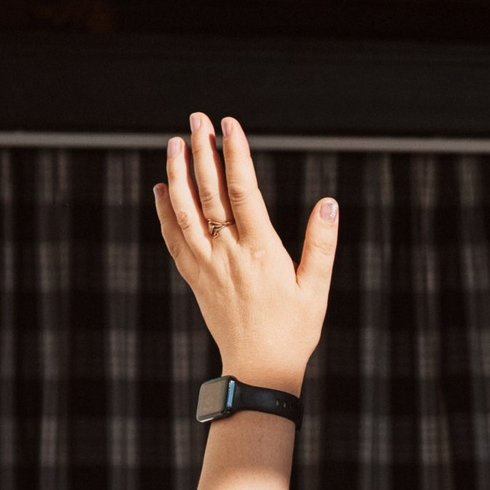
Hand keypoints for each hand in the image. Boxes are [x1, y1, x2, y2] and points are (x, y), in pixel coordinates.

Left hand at [153, 113, 338, 391]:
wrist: (258, 370)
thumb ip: (321, 244)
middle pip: (208, 192)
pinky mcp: (195, 278)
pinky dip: (164, 211)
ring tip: (175, 144)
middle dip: (202, 152)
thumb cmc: (293, 331)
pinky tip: (161, 188)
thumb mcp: (316, 288)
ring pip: (183, 211)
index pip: (242, 191)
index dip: (234, 154)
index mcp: (259, 251)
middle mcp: (227, 253)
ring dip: (177, 174)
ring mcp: (206, 266)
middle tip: (197, 120)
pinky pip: (174, 238)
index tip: (228, 125)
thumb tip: (329, 203)